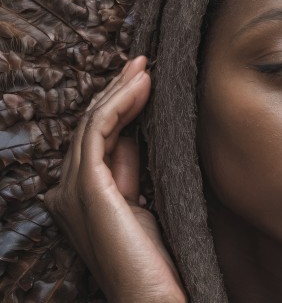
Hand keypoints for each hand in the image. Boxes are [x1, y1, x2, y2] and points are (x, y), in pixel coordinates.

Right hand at [44, 57, 185, 302]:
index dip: (118, 106)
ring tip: (144, 67)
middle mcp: (66, 191)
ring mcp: (73, 190)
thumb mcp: (140, 203)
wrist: (152, 296)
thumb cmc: (153, 259)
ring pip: (92, 123)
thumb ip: (128, 170)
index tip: (143, 81)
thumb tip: (131, 133)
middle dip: (117, 91)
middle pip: (90, 126)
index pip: (95, 139)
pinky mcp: (87, 187)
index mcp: (78, 197)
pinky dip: (118, 103)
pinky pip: (98, 131)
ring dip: (119, 90)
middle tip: (142, 64)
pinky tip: (140, 86)